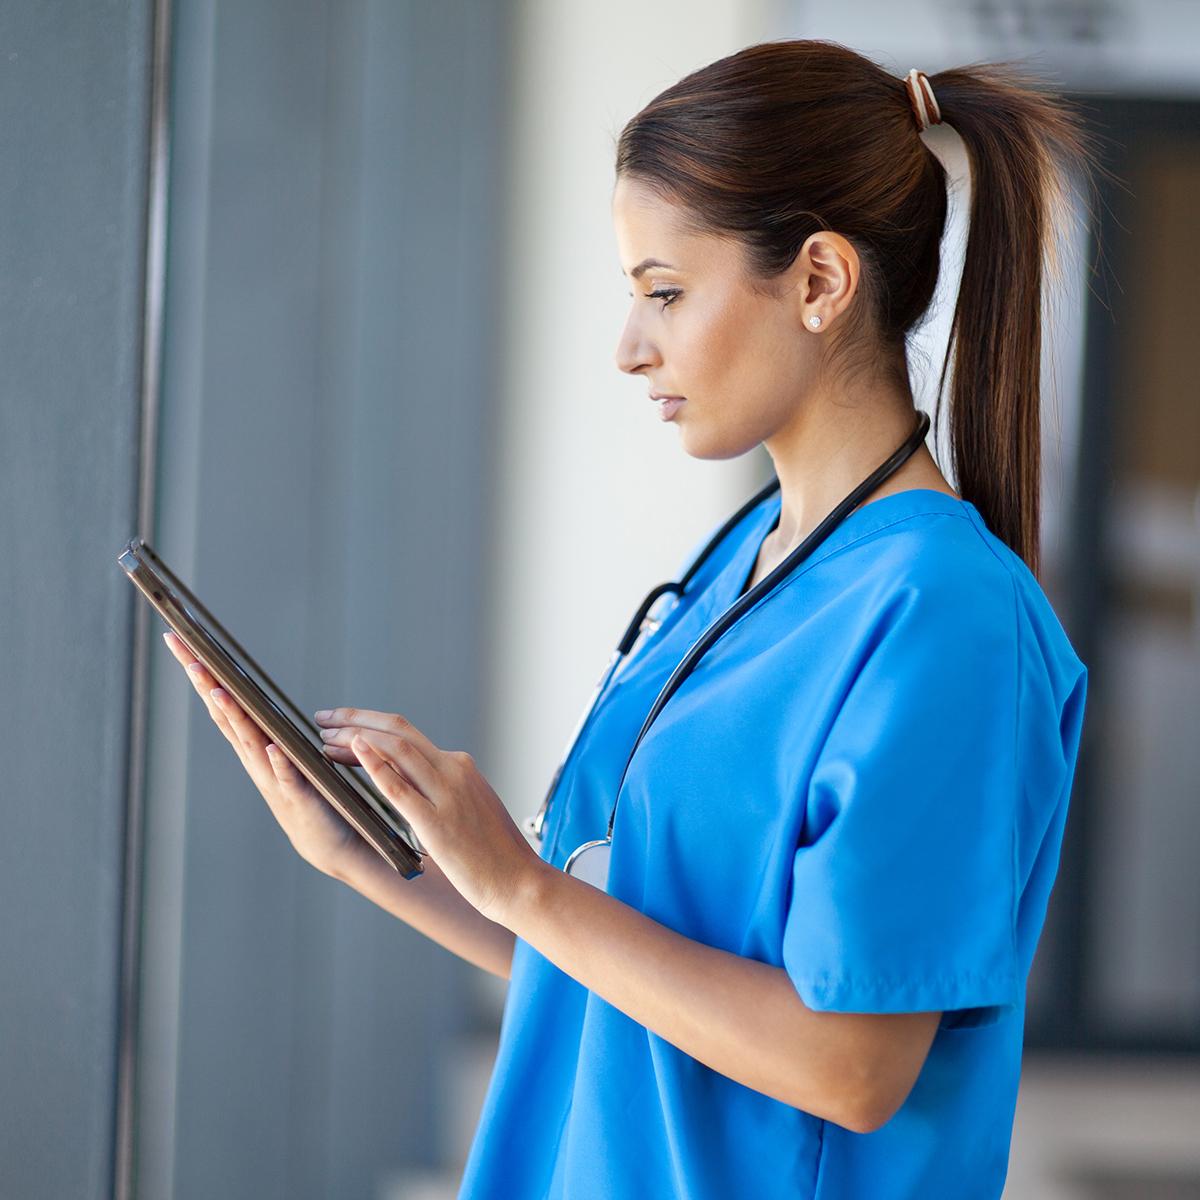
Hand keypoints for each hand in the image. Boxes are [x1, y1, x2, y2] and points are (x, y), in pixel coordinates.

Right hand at [161, 630, 363, 876]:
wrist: (334, 845)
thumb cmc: (312, 799)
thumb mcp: (286, 757)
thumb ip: (271, 732)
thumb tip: (254, 699)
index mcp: (258, 747)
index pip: (226, 705)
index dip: (205, 676)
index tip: (184, 644)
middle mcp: (259, 762)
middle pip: (228, 717)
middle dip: (206, 686)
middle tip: (186, 655)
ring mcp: (276, 781)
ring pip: (250, 744)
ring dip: (235, 719)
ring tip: (219, 692)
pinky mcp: (301, 799)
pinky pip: (288, 778)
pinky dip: (279, 763)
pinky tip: (271, 748)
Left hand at [313, 707, 544, 923]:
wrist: (516, 880)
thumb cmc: (493, 851)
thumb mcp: (469, 804)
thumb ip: (442, 788)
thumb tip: (409, 780)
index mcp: (459, 766)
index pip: (407, 735)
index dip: (370, 724)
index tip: (344, 724)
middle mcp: (453, 770)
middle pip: (398, 731)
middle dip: (356, 720)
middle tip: (323, 719)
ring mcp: (446, 794)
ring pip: (396, 749)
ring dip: (355, 738)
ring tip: (325, 740)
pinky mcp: (437, 823)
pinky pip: (399, 787)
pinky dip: (374, 764)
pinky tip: (353, 751)